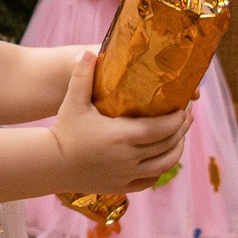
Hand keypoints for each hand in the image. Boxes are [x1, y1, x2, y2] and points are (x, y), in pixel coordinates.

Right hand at [48, 49, 188, 194]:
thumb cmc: (64, 130)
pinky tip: (162, 157)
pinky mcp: (122, 186)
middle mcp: (129, 158)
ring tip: (180, 135)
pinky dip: (161, 168)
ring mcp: (127, 174)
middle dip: (182, 129)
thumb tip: (90, 51)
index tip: (186, 105)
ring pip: (165, 165)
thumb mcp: (72, 101)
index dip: (179, 117)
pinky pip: (151, 179)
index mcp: (122, 136)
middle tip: (187, 115)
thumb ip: (82, 76)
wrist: (50, 164)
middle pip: (169, 145)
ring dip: (177, 150)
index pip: (163, 128)